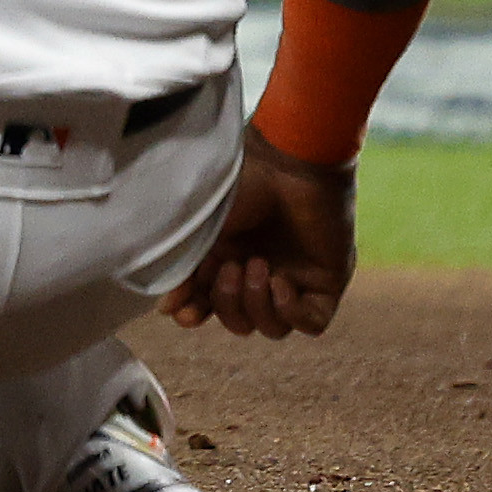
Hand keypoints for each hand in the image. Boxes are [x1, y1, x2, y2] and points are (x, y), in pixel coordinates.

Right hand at [160, 128, 356, 338]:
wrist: (288, 163)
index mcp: (226, 259)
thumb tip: (165, 310)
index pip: (210, 306)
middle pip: (240, 322)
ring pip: (273, 328)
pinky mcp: (326, 283)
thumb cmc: (242, 185)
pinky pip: (311, 323)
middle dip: (229, 305)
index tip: (188, 314)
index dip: (198, 315)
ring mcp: (294, 280)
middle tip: (231, 268)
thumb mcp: (203, 231)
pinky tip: (282, 281)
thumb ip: (184, 271)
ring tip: (259, 265)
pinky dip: (291, 312)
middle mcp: (259, 273)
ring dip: (258, 306)